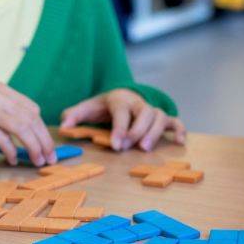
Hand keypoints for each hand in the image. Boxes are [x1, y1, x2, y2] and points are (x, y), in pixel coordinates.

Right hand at [0, 65, 56, 166]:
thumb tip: (3, 131)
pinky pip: (1, 138)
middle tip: (51, 157)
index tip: (45, 141)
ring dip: (34, 147)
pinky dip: (11, 151)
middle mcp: (0, 98)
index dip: (42, 127)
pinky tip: (12, 159)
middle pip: (33, 120)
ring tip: (39, 161)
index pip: (32, 109)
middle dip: (45, 140)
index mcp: (2, 90)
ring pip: (23, 129)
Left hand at [60, 88, 185, 151]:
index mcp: (120, 100)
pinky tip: (180, 142)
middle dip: (137, 131)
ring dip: (155, 132)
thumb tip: (64, 126)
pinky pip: (175, 121)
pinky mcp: (162, 118)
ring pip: (161, 117)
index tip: (116, 145)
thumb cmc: (104, 106)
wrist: (123, 95)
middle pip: (145, 113)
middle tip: (128, 147)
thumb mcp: (87, 108)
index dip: (120, 128)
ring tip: (145, 148)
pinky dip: (180, 130)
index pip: (122, 112)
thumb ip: (74, 115)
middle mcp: (139, 103)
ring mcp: (152, 111)